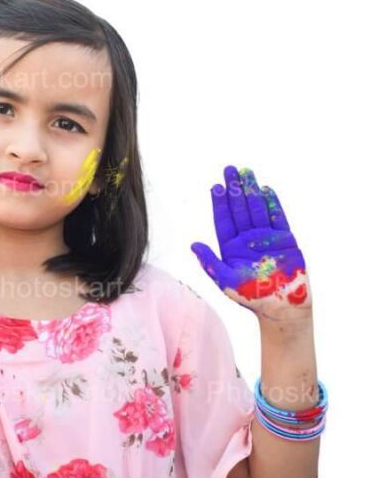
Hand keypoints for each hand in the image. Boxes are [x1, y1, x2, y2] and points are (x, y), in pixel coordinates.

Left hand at [190, 164, 310, 319]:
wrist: (281, 307)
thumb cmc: (251, 297)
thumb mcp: (225, 281)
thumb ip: (210, 262)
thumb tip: (192, 244)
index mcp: (231, 247)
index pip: (224, 219)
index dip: (220, 203)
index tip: (216, 187)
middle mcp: (247, 238)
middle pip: (239, 208)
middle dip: (234, 189)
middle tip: (230, 170)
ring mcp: (266, 237)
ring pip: (257, 208)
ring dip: (251, 190)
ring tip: (246, 172)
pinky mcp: (285, 239)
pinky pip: (277, 217)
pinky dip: (272, 203)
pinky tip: (265, 189)